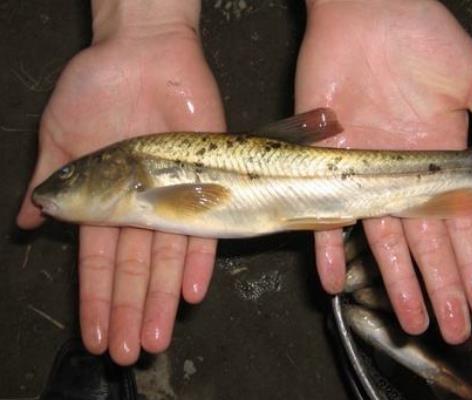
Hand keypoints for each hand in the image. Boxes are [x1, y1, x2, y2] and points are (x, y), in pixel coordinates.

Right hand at [17, 1, 224, 364]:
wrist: (142, 51)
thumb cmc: (97, 88)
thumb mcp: (59, 137)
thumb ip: (49, 184)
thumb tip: (25, 222)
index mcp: (105, 202)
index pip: (99, 264)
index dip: (98, 300)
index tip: (96, 334)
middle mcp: (141, 206)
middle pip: (136, 271)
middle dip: (132, 312)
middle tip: (131, 352)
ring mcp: (175, 194)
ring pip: (169, 258)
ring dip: (163, 300)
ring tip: (159, 336)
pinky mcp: (207, 178)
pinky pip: (206, 224)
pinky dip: (199, 258)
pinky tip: (192, 291)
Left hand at [296, 0, 471, 342]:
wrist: (365, 13)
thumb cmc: (421, 38)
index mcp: (440, 159)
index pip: (461, 223)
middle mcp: (403, 175)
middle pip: (425, 243)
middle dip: (440, 286)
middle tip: (451, 328)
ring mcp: (365, 174)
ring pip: (383, 240)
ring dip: (397, 281)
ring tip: (410, 321)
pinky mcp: (327, 163)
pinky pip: (323, 214)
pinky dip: (327, 247)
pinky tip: (334, 282)